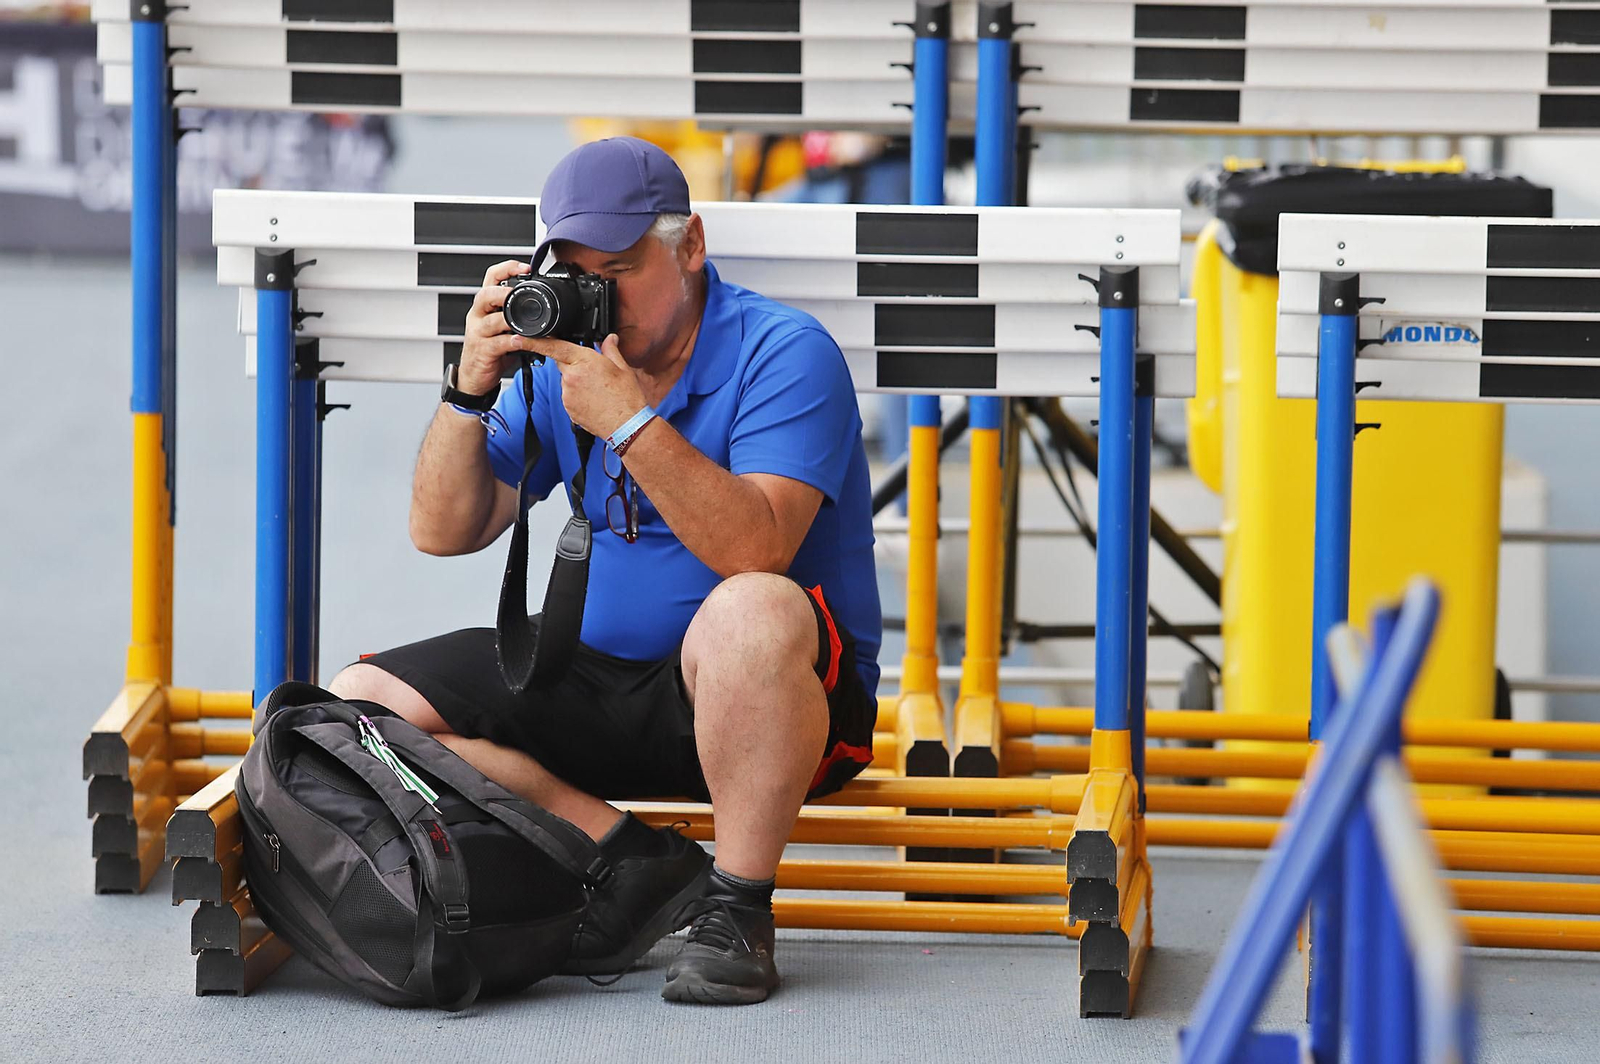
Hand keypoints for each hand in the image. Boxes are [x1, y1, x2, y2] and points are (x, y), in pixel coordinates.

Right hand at [456, 259, 536, 395]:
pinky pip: (497, 343)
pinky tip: (520, 341)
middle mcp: (478, 316)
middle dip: (503, 292)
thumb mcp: (504, 328)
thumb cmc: (492, 350)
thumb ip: (517, 316)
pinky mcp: (482, 350)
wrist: (475, 376)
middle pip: (485, 295)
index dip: (507, 269)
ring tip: (524, 321)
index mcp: (485, 306)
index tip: (526, 268)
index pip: (491, 278)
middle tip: (519, 293)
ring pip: (491, 319)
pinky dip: (510, 342)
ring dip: (509, 319)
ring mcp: (478, 333)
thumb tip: (544, 307)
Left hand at [532, 333, 645, 439]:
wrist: (626, 425)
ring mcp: (567, 394)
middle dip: (574, 364)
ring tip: (598, 391)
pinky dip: (578, 396)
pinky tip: (593, 401)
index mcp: (584, 361)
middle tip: (594, 373)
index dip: (533, 342)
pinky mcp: (568, 408)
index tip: (518, 339)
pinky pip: (568, 396)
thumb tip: (610, 339)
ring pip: (567, 381)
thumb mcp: (622, 368)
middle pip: (563, 363)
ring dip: (577, 382)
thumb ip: (611, 350)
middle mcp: (571, 377)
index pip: (553, 347)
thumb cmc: (626, 397)